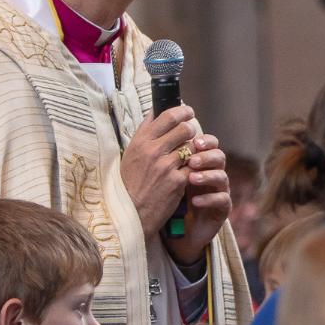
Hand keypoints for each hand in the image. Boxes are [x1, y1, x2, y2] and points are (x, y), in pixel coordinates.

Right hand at [120, 106, 198, 242]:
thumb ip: (144, 134)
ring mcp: (166, 165)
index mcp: (140, 141)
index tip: (187, 111)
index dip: (181, 111)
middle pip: (184, 128)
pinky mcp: (177, 181)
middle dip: (191, 129)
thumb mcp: (130, 154)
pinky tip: (192, 169)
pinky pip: (194, 165)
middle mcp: (152, 150)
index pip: (166, 116)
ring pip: (192, 146)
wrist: (130, 213)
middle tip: (192, 133)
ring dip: (194, 148)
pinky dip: (195, 166)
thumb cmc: (129, 183)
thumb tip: (156, 111)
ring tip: (190, 153)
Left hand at [163, 133, 229, 267]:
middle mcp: (212, 173)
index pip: (208, 143)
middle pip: (219, 156)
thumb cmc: (167, 198)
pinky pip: (222, 200)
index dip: (204, 139)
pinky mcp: (221, 209)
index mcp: (200, 162)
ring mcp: (219, 190)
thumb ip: (162, 150)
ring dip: (207, 175)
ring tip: (191, 178)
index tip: (192, 138)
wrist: (174, 230)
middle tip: (193, 159)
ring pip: (222, 176)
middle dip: (206, 155)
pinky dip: (208, 199)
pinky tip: (194, 201)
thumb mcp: (162, 173)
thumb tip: (151, 119)